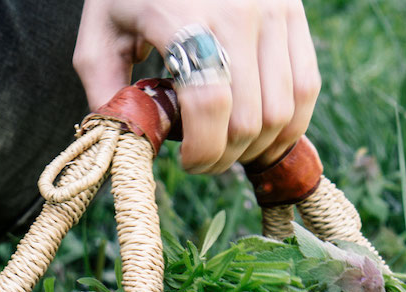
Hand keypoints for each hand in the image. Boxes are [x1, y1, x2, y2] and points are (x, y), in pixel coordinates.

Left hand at [73, 0, 320, 172]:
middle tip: (202, 160)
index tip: (188, 162)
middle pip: (250, 115)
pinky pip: (306, 84)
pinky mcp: (293, 12)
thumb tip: (129, 140)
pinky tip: (259, 134)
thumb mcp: (99, 33)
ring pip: (284, 108)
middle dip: (226, 155)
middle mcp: (237, 13)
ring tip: (229, 149)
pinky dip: (288, 122)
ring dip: (258, 144)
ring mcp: (273, 10)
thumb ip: (104, 89)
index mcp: (182, 17)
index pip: (209, 100)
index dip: (203, 148)